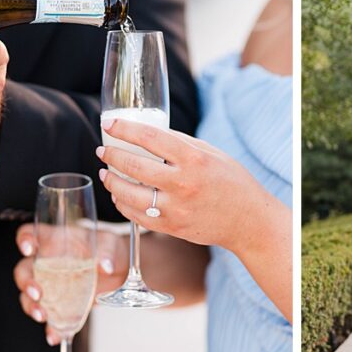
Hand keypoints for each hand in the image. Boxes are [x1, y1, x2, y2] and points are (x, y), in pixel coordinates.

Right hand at [13, 223, 127, 345]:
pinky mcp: (61, 304)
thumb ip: (107, 252)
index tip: (28, 248)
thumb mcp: (111, 245)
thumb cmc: (110, 250)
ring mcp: (52, 284)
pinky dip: (52, 328)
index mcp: (55, 241)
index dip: (24, 239)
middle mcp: (48, 262)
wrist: (121, 271)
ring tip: (43, 316)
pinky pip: (51, 317)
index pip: (31, 234)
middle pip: (24, 270)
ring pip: (29, 296)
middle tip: (38, 293)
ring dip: (32, 307)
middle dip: (26, 283)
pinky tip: (56, 334)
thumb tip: (105, 265)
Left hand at [96, 117, 280, 252]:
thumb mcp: (211, 153)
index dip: (124, 129)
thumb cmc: (232, 182)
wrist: (248, 221)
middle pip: (134, 166)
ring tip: (106, 174)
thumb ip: (181, 143)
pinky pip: (137, 217)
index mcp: (194, 159)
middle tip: (103, 150)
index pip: (150, 138)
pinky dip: (123, 205)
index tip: (109, 124)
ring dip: (111, 182)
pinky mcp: (172, 227)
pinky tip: (120, 195)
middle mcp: (183, 184)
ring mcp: (176, 208)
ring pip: (129, 195)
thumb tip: (148, 134)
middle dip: (112, 156)